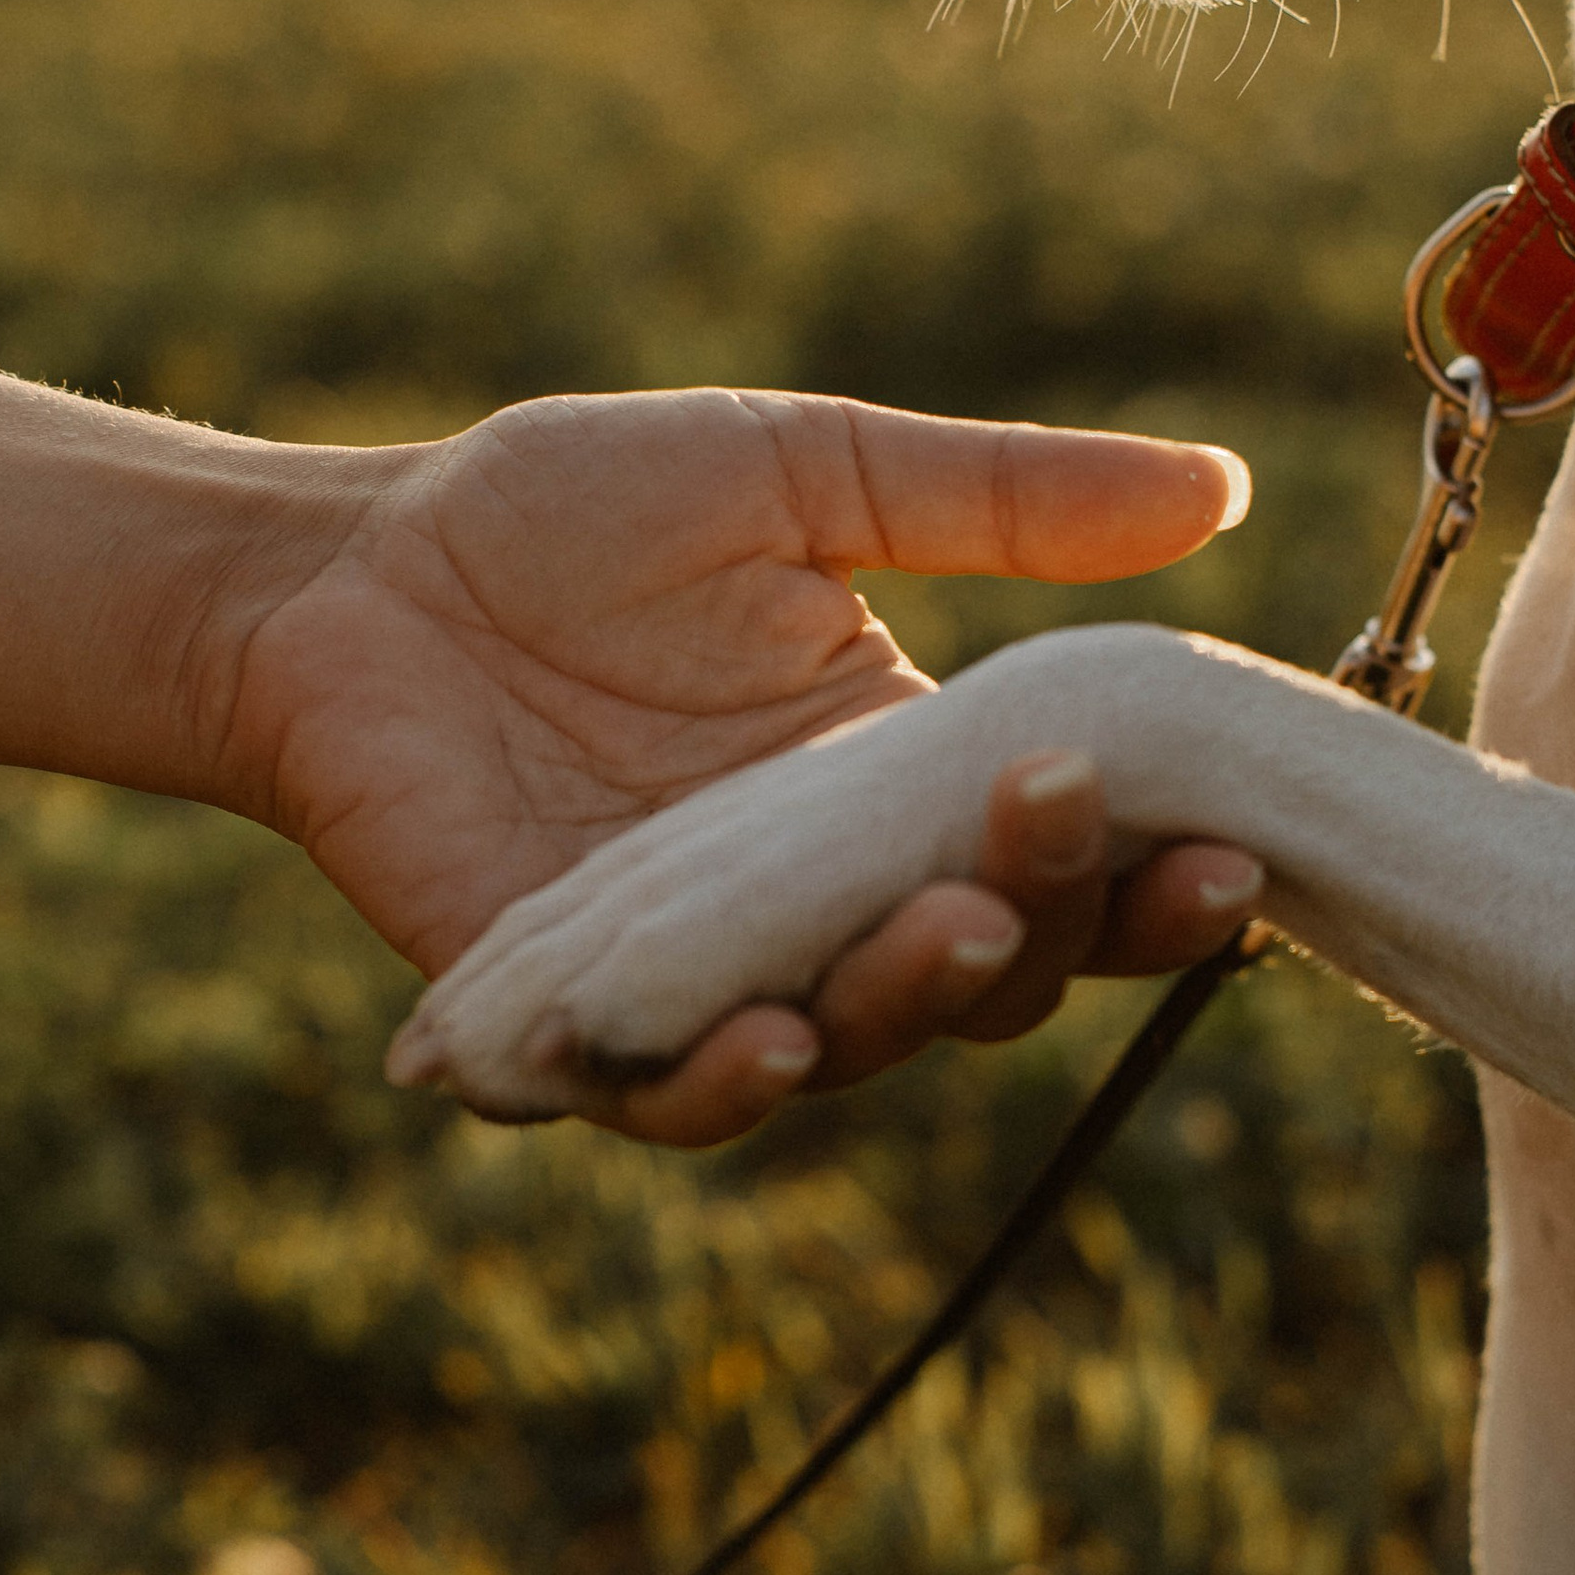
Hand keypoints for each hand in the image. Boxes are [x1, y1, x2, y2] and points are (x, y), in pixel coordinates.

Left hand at [223, 388, 1262, 1141]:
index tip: (1229, 833)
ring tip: (953, 929)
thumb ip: (999, 500)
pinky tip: (757, 1038)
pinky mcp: (572, 1021)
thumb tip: (1228, 488)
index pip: (1058, 865)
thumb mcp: (805, 477)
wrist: (345, 573)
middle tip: (1063, 821)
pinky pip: (662, 1097)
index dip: (1149, 872)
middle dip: (1049, 918)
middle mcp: (820, 903)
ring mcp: (701, 973)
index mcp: (895, 787)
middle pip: (982, 972)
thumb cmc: (567, 516)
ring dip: (911, 1004)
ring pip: (847, 1046)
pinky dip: (715, 1084)